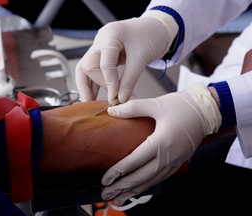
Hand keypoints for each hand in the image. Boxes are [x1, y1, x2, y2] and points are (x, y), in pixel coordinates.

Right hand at [75, 11, 177, 103]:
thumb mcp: (142, 59)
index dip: (109, 83)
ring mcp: (99, 46)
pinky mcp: (102, 54)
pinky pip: (93, 70)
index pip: (104, 63)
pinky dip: (94, 83)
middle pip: (88, 65)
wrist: (156, 27)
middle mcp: (100, 40)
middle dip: (96, 84)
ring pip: (85, 68)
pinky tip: (95, 96)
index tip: (115, 98)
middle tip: (105, 100)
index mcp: (111, 35)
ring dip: (88, 86)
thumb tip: (119, 99)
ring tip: (91, 103)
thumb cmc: (151, 36)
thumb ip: (129, 80)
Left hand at [101, 83, 221, 205]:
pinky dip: (147, 186)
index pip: (135, 161)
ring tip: (118, 199)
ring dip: (133, 191)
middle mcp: (168, 156)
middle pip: (141, 177)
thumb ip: (132, 108)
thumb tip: (112, 111)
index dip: (118, 172)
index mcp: (161, 141)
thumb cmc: (181, 106)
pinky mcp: (178, 162)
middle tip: (106, 195)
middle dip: (122, 187)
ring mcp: (175, 162)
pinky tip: (137, 190)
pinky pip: (160, 179)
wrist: (206, 111)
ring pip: (151, 181)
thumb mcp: (156, 104)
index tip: (105, 179)